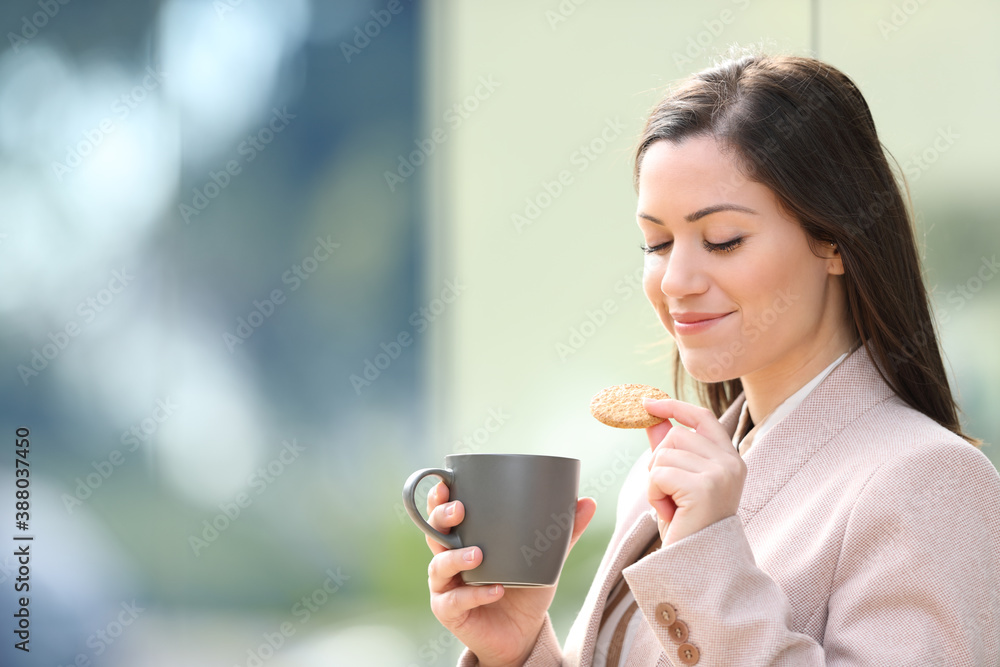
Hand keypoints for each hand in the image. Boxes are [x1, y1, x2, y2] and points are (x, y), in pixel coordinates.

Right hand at [424, 482, 596, 666]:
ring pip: (439, 565)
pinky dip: (475, 594)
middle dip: (442, 518)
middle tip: (460, 510)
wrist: (522, 633)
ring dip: (456, 557)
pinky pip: (456, 600)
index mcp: (465, 538)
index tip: (446, 484)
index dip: (438, 498)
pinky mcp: (449, 611)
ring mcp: (446, 586)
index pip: (444, 513)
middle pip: (434, 532)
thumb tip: (588, 502)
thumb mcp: (545, 558)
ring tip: (478, 555)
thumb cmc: (526, 588)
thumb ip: (562, 532)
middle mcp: (448, 558)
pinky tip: (496, 589)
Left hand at [642, 398, 745, 546]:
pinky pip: (658, 475)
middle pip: (674, 437)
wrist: (699, 567)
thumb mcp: (678, 482)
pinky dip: (653, 494)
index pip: (702, 418)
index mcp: (730, 459)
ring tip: (672, 506)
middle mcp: (731, 463)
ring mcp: (720, 474)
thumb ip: (669, 449)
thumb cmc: (689, 526)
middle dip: (658, 463)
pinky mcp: (704, 487)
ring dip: (655, 482)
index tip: (647, 404)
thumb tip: (653, 417)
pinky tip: (669, 513)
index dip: (674, 407)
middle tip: (669, 495)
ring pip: (663, 455)